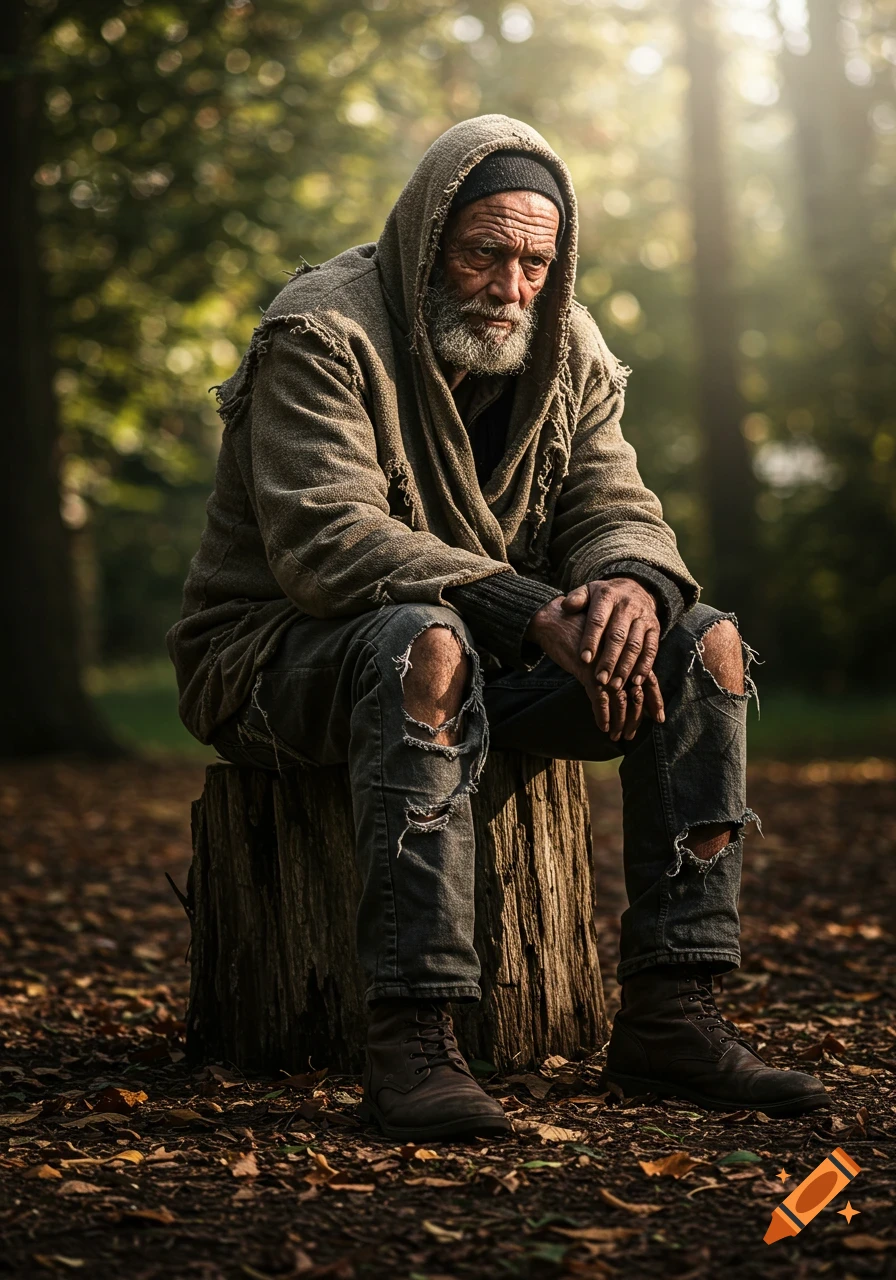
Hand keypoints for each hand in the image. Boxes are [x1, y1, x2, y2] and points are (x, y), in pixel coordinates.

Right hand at [525, 590, 659, 740]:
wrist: (556, 618)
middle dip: (636, 717)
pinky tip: (603, 726)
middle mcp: (620, 660)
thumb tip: (620, 682)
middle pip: (636, 694)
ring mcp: (605, 666)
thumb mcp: (602, 645)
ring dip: (619, 720)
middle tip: (632, 734)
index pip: (648, 680)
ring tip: (616, 735)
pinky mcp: (588, 671)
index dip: (654, 700)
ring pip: (619, 699)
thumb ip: (613, 661)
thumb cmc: (579, 630)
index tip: (659, 718)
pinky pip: (599, 699)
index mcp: (627, 652)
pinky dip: (602, 714)